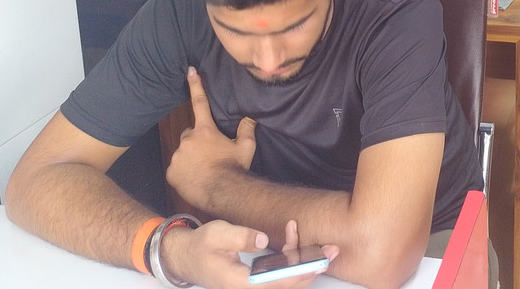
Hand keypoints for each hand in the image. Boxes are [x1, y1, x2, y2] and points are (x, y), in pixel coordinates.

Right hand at [161, 218, 334, 288]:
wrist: (187, 257)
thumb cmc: (201, 246)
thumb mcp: (216, 235)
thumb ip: (239, 237)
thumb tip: (263, 241)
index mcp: (240, 283)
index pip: (277, 283)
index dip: (301, 272)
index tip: (319, 261)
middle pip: (288, 285)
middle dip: (312, 268)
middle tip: (332, 250)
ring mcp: (254, 287)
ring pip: (287, 281)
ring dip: (304, 263)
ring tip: (320, 245)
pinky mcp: (257, 281)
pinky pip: (280, 275)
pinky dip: (291, 259)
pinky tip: (292, 239)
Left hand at [166, 67, 256, 208]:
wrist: (221, 193)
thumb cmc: (234, 168)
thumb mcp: (246, 147)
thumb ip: (247, 129)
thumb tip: (249, 117)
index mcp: (205, 130)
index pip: (200, 102)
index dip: (195, 85)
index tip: (189, 70)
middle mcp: (188, 140)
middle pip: (190, 134)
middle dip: (197, 140)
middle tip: (210, 153)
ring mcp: (177, 156)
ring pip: (183, 152)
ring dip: (190, 156)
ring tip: (204, 169)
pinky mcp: (171, 173)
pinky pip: (176, 168)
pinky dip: (183, 172)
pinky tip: (195, 178)